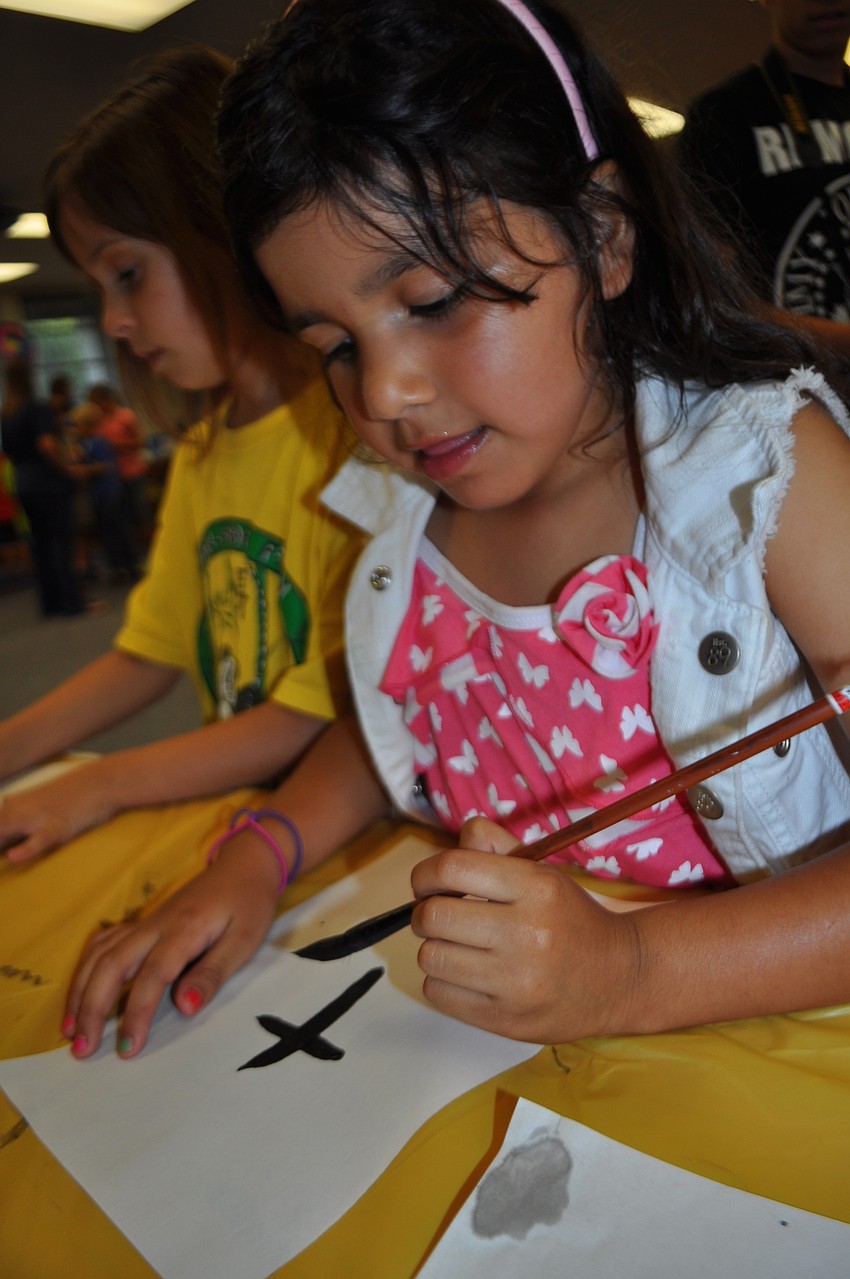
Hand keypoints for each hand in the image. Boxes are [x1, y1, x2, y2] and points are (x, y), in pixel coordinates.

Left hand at [0, 761, 117, 862]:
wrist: (100, 780)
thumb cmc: (70, 795)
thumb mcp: (37, 803)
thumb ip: (15, 823)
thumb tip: (5, 850)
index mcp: (10, 805)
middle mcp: (16, 810)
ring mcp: (36, 818)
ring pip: (2, 835)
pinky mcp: (57, 827)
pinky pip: (37, 840)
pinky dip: (24, 849)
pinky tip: (13, 856)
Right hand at [63, 844, 279, 1058]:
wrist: (243, 866)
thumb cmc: (248, 905)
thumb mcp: (244, 941)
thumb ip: (213, 974)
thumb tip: (185, 1008)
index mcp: (184, 930)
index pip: (153, 975)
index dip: (136, 1013)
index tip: (127, 1048)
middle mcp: (156, 925)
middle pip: (112, 965)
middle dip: (92, 1009)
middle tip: (82, 1050)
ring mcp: (145, 922)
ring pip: (100, 954)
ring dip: (81, 991)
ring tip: (70, 1029)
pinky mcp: (142, 923)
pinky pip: (103, 942)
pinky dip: (86, 967)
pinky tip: (80, 991)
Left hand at [410, 816, 642, 1043]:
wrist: (620, 978)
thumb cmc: (570, 920)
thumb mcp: (543, 872)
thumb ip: (496, 846)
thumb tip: (455, 840)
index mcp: (536, 887)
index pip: (452, 869)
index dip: (425, 875)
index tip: (427, 884)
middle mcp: (527, 933)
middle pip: (433, 916)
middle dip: (424, 914)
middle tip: (437, 917)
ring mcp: (517, 982)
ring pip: (430, 957)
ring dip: (434, 949)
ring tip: (457, 948)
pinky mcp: (506, 1020)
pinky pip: (438, 994)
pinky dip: (442, 982)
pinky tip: (467, 976)